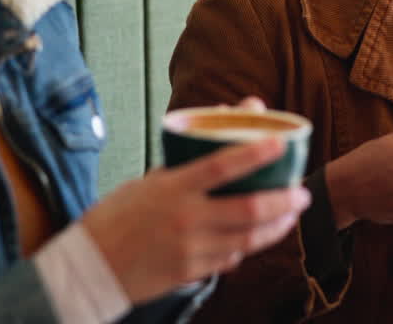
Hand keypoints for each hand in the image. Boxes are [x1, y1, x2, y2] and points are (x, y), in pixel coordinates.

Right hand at [81, 137, 310, 303]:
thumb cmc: (117, 215)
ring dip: (276, 227)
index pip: (221, 166)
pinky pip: (231, 258)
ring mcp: (191, 249)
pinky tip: (259, 237)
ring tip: (290, 215)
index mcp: (172, 188)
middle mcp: (186, 218)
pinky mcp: (192, 272)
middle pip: (248, 209)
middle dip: (283, 201)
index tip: (281, 142)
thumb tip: (226, 119)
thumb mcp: (147, 182)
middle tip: (301, 192)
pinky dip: (248, 246)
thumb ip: (186, 161)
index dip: (255, 153)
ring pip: (248, 239)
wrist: (91, 266)